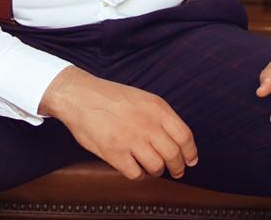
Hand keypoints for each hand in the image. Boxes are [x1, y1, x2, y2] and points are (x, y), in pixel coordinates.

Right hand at [39, 66, 198, 180]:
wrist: (80, 96)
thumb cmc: (110, 97)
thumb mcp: (142, 98)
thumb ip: (160, 117)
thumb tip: (178, 140)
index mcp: (157, 108)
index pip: (185, 136)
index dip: (190, 153)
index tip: (190, 161)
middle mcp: (147, 124)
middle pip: (174, 155)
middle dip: (177, 167)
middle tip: (176, 171)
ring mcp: (131, 139)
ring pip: (157, 167)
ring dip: (156, 171)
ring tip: (151, 167)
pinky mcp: (114, 153)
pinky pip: (136, 174)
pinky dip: (138, 174)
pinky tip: (134, 167)